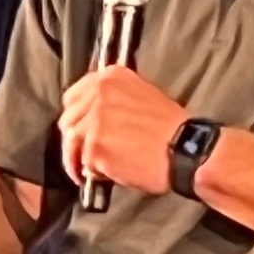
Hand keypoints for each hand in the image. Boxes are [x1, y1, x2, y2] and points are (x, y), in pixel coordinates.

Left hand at [57, 65, 188, 198]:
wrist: (186, 148)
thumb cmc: (171, 128)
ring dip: (76, 159)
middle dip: (73, 139)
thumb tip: (93, 115)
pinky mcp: (94, 145)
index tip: (79, 128)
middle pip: (67, 120)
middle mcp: (99, 93)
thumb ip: (114, 99)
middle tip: (82, 153)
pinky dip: (89, 171)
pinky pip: (81, 161)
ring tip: (86, 170)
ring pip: (70, 142)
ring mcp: (94, 119)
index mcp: (111, 77)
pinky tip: (102, 176)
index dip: (75, 116)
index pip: (73, 96)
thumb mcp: (143, 95)